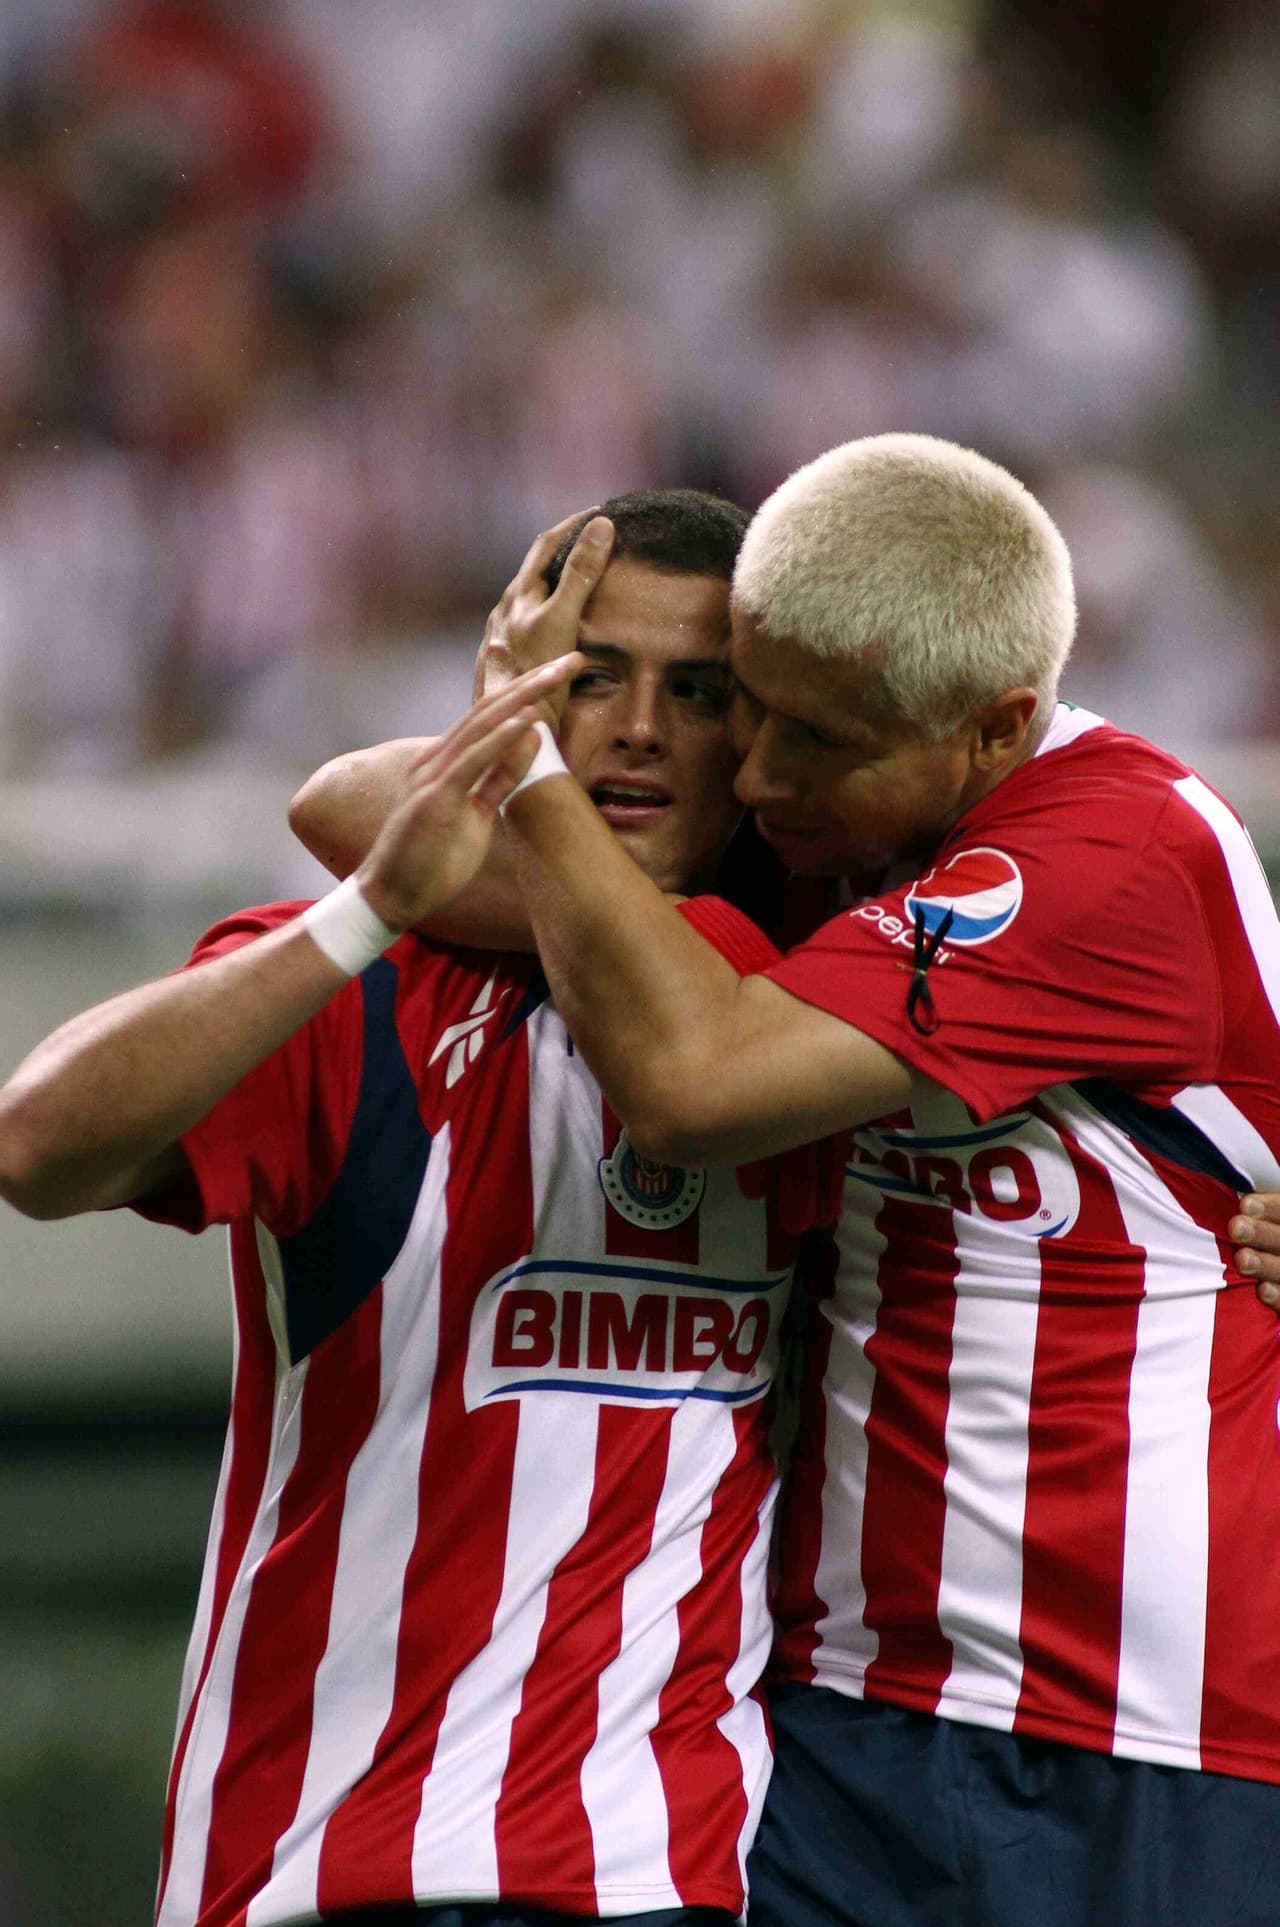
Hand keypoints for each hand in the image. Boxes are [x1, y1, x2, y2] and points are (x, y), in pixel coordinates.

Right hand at [357, 657, 582, 930]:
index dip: (529, 692)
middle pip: (491, 708)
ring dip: (523, 697)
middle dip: (534, 681)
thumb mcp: (477, 815)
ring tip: (557, 674)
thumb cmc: (431, 860)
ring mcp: (433, 775)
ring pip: (483, 724)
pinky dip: (501, 737)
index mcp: (447, 761)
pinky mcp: (434, 796)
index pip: (492, 716)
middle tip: (573, 659)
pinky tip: (527, 718)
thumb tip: (531, 742)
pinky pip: (473, 760)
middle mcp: (438, 758)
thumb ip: (500, 778)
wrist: (391, 896)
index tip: (563, 673)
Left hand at [474, 511, 614, 714]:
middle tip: (594, 540)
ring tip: (581, 579)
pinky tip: (560, 627)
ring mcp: (504, 636)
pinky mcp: (507, 661)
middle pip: (538, 570)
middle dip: (565, 551)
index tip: (600, 512)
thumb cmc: (531, 675)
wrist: (505, 729)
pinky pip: (532, 625)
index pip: (547, 544)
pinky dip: (552, 613)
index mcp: (518, 595)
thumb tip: (601, 526)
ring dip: (556, 583)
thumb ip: (580, 574)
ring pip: (533, 600)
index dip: (574, 524)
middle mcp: (506, 611)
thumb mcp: (562, 619)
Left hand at [1230, 1193, 1279, 1309]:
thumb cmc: (1252, 1244)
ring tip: (1242, 1258)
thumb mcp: (1255, 1223)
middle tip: (1236, 1228)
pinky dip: (1278, 1296)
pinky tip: (1262, 1290)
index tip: (1245, 1204)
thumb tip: (1229, 1200)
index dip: (1272, 1207)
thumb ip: (1249, 1213)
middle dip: (1262, 1234)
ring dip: (1266, 1264)